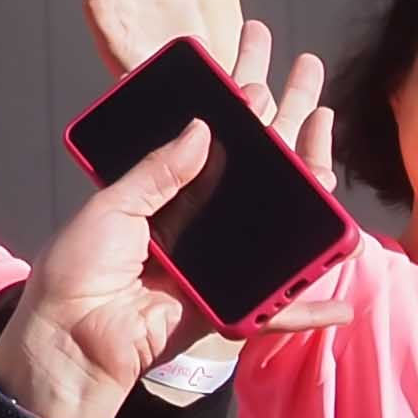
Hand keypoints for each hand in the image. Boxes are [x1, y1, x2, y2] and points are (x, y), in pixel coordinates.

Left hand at [0, 26, 333, 417]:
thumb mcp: (114, 204)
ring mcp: (219, 267)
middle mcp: (197, 225)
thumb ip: (160, 170)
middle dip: (285, 130)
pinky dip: (307, 311)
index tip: (260, 80)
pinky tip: (342, 303)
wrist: (75, 337)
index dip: (238, 112)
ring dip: (312, 198)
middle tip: (310, 81)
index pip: (211, 145)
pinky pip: (276, 310)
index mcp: (164, 196)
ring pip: (279, 232)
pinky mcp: (230, 310)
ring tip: (333, 158)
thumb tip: (203, 128)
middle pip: (255, 176)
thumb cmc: (80, 267)